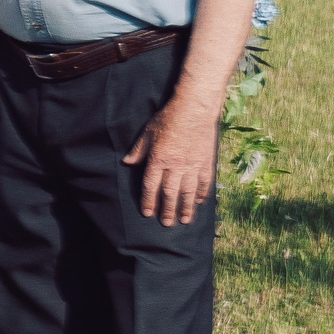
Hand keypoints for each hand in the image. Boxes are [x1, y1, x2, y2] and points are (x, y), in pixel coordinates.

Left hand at [124, 100, 219, 226]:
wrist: (195, 109)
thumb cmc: (168, 119)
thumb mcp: (147, 133)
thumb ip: (138, 150)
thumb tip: (126, 163)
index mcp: (159, 159)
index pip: (151, 186)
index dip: (148, 201)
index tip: (147, 213)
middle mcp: (176, 166)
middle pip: (170, 193)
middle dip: (167, 210)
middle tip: (166, 224)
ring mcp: (193, 165)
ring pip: (188, 192)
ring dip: (186, 208)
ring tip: (184, 221)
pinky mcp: (207, 162)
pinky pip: (205, 183)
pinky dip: (202, 194)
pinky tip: (199, 203)